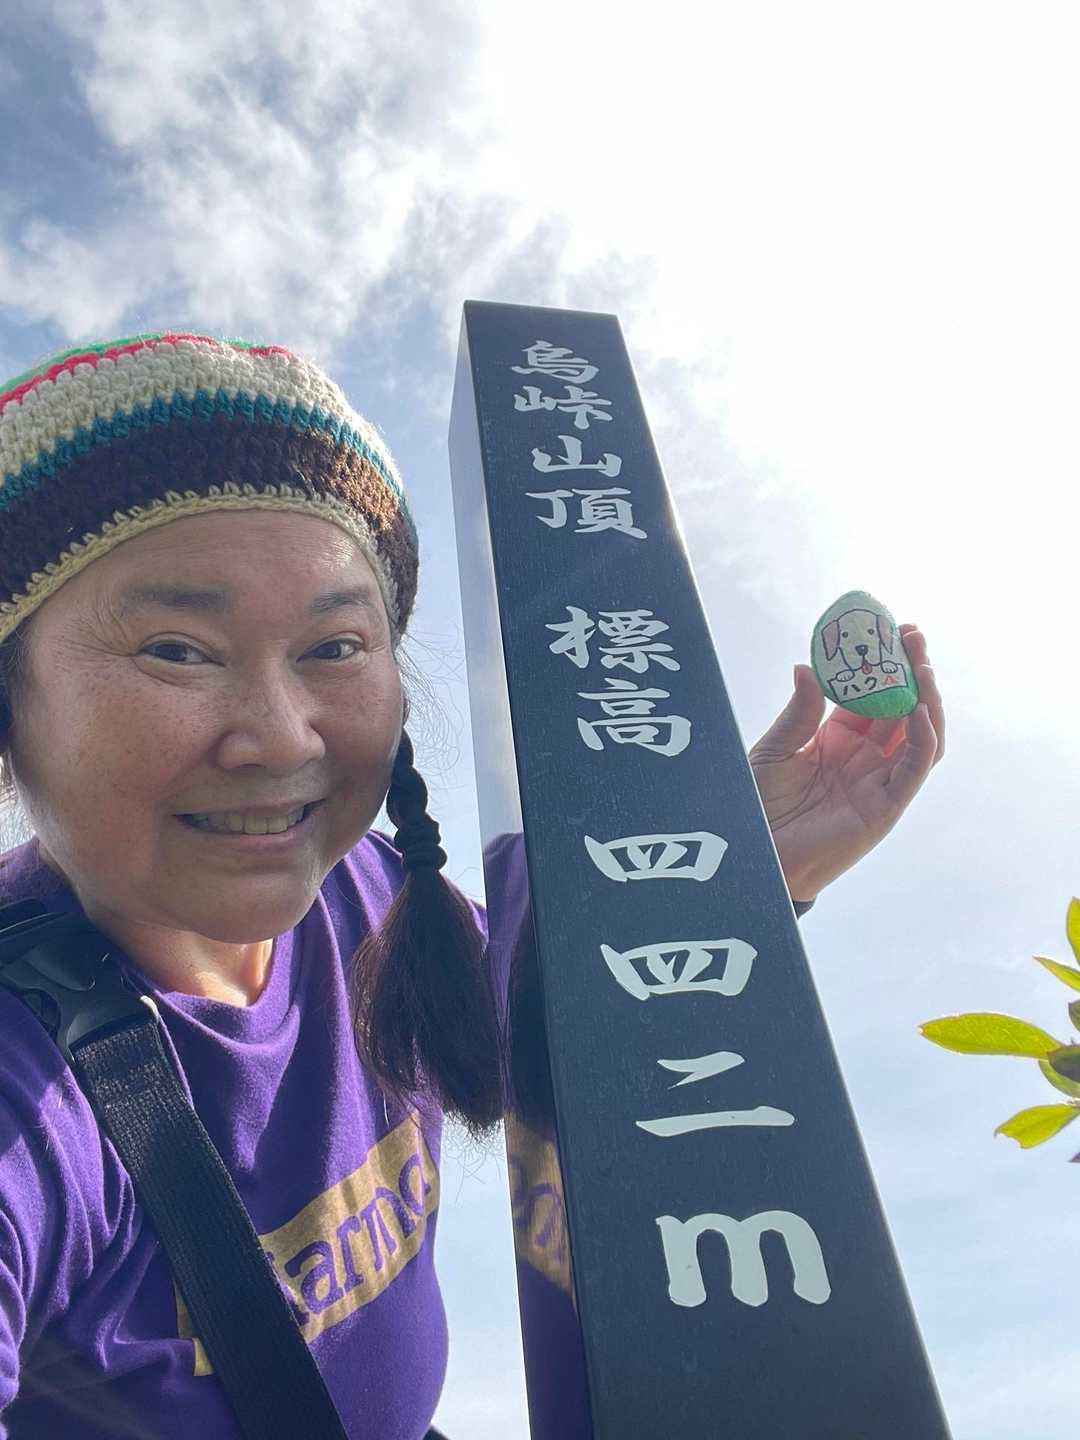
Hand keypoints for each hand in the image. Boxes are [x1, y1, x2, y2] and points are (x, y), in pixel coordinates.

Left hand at [748, 625, 943, 901]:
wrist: (756, 856)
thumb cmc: (760, 806)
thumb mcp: (774, 750)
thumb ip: (798, 712)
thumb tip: (807, 666)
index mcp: (840, 739)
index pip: (873, 695)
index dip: (885, 664)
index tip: (890, 628)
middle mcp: (867, 757)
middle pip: (903, 707)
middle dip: (912, 670)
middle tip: (913, 634)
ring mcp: (880, 781)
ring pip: (921, 733)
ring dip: (927, 698)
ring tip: (922, 664)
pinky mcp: (887, 806)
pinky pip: (915, 768)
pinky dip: (924, 738)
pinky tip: (919, 709)